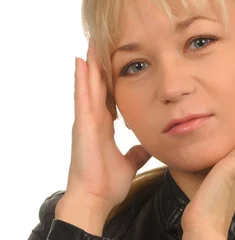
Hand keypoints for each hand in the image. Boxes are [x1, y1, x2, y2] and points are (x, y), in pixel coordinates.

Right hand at [62, 39, 151, 217]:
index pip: (109, 96)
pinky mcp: (82, 125)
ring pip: (88, 85)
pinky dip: (81, 78)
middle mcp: (94, 120)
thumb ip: (138, 153)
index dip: (111, 78)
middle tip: (102, 41)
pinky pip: (82, 96)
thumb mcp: (130, 163)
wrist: (95, 198)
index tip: (116, 61)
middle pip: (97, 85)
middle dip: (99, 64)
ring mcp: (86, 121)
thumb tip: (149, 146)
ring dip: (90, 63)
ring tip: (92, 41)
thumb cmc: (107, 183)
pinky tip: (81, 61)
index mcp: (104, 127)